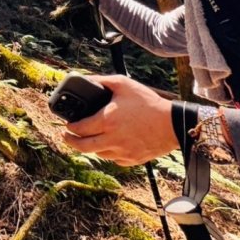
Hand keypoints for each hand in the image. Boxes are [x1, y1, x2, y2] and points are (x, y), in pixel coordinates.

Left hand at [61, 75, 176, 165]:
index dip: (70, 127)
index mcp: (107, 121)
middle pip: (83, 146)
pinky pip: (114, 159)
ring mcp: (122, 152)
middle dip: (71, 141)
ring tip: (88, 138)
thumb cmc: (148, 102)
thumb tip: (85, 80)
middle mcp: (112, 139)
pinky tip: (109, 143)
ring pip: (98, 153)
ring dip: (90, 146)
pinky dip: (108, 152)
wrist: (172, 124)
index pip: (79, 128)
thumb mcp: (123, 84)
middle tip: (66, 136)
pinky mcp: (132, 160)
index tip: (67, 124)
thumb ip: (102, 81)